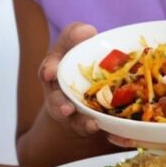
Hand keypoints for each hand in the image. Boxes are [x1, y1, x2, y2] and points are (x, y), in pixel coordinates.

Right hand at [40, 22, 100, 137]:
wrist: (90, 81)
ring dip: (82, 124)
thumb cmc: (78, 55)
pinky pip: (99, 131)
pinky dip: (109, 134)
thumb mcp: (73, 40)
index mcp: (55, 73)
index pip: (47, 70)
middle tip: (67, 109)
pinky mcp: (92, 124)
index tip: (51, 72)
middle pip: (56, 103)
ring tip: (92, 125)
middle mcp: (60, 96)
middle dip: (60, 106)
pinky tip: (118, 134)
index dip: (49, 70)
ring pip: (75, 122)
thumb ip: (76, 34)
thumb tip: (87, 31)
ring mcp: (75, 113)